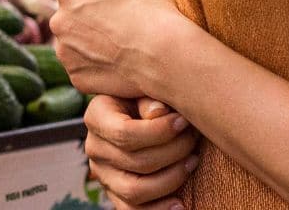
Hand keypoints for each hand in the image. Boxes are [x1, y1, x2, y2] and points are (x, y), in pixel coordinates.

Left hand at [50, 0, 189, 98]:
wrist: (164, 54)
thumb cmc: (150, 10)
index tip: (116, 6)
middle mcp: (59, 20)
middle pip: (72, 19)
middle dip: (89, 22)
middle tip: (119, 28)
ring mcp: (65, 52)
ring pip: (75, 46)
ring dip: (90, 46)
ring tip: (120, 48)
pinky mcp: (76, 78)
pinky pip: (84, 70)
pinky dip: (98, 69)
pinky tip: (119, 66)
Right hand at [86, 96, 201, 209]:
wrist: (140, 115)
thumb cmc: (147, 99)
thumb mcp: (144, 90)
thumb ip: (150, 99)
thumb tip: (159, 113)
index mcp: (96, 117)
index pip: (124, 133)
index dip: (159, 131)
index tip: (184, 121)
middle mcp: (94, 148)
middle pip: (136, 161)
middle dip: (173, 152)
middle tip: (194, 139)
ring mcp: (103, 175)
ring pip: (136, 190)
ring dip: (171, 178)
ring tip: (192, 162)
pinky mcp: (115, 195)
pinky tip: (180, 202)